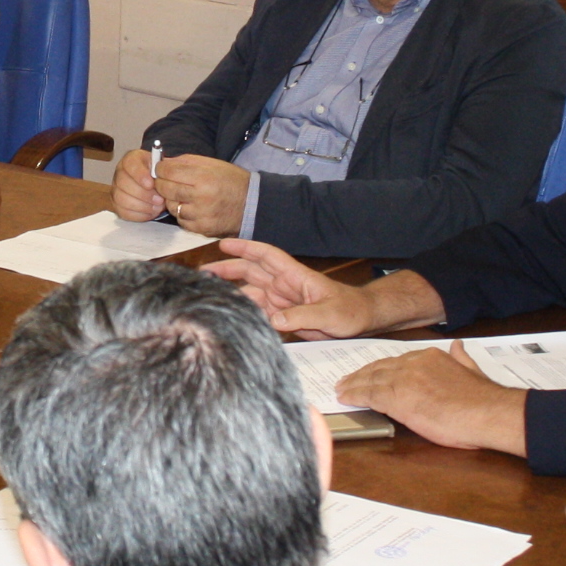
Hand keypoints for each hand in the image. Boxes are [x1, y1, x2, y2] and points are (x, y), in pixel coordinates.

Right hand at [110, 150, 162, 221]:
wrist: (157, 185)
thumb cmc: (159, 175)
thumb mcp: (162, 167)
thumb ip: (162, 169)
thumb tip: (162, 175)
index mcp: (131, 159)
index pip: (129, 164)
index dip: (139, 175)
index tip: (151, 184)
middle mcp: (120, 173)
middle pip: (123, 183)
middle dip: (143, 194)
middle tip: (160, 200)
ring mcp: (116, 189)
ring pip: (121, 199)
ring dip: (142, 206)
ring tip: (158, 208)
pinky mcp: (117, 205)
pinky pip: (123, 212)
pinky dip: (139, 214)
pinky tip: (151, 212)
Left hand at [149, 154, 247, 236]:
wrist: (252, 204)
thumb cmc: (231, 181)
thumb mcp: (212, 164)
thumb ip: (186, 162)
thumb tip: (163, 163)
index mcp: (204, 177)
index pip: (168, 171)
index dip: (161, 168)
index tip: (161, 168)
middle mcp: (201, 197)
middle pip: (165, 189)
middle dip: (162, 183)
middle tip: (167, 181)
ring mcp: (201, 215)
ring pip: (171, 206)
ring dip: (172, 200)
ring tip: (183, 195)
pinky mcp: (202, 228)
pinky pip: (181, 220)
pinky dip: (182, 213)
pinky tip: (191, 207)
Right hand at [204, 239, 372, 338]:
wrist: (361, 321)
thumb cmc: (350, 310)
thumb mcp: (329, 314)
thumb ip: (303, 317)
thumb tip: (274, 320)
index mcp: (295, 276)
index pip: (266, 256)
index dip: (245, 248)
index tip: (224, 244)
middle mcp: (284, 285)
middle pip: (251, 272)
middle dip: (228, 269)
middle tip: (203, 272)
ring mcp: (282, 300)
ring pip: (250, 292)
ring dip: (232, 292)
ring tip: (209, 295)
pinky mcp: (283, 316)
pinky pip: (259, 311)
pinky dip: (244, 311)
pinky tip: (229, 315)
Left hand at [337, 345, 526, 451]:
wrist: (487, 413)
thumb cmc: (483, 399)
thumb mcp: (473, 369)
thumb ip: (461, 358)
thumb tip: (459, 346)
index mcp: (430, 356)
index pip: (396, 361)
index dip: (380, 368)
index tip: (370, 373)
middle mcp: (414, 364)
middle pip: (380, 368)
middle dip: (362, 375)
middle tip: (347, 380)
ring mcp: (404, 380)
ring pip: (371, 380)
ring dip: (353, 385)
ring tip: (341, 389)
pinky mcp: (398, 399)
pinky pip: (370, 396)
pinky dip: (355, 396)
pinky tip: (346, 399)